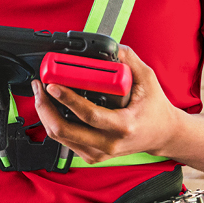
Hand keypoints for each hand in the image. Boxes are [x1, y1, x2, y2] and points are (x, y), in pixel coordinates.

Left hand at [32, 45, 182, 162]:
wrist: (163, 135)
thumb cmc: (155, 108)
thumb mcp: (147, 79)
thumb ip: (129, 60)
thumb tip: (110, 47)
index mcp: (124, 126)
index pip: (89, 115)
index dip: (67, 99)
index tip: (52, 85)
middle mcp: (109, 143)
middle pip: (65, 130)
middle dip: (45, 107)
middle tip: (40, 87)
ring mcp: (99, 152)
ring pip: (60, 137)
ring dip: (45, 115)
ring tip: (41, 94)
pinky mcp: (92, 155)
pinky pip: (64, 141)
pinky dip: (53, 124)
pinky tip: (51, 108)